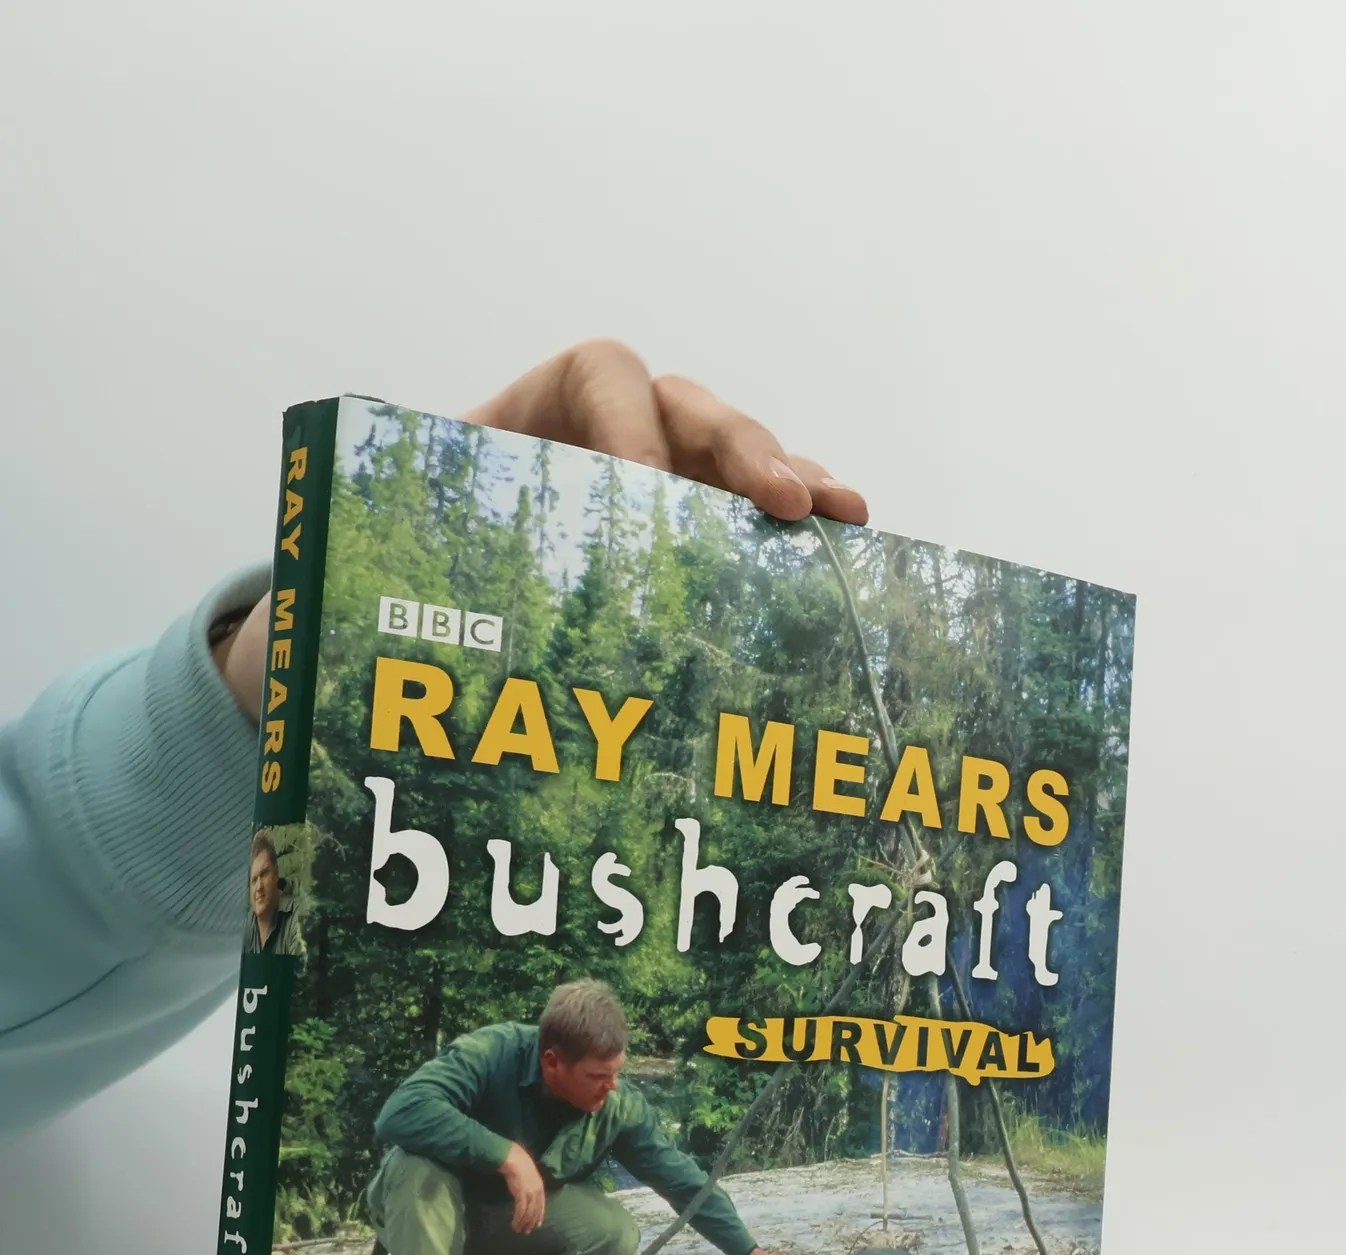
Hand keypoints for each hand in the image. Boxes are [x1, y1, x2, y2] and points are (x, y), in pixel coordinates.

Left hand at [216, 339, 868, 716]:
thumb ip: (373, 560)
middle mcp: (604, 442)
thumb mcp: (369, 563)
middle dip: (741, 449)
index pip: (600, 372)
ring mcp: (659, 491)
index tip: (650, 496)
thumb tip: (341, 624)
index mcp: (527, 419)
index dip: (632, 423)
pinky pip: (755, 519)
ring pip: (736, 461)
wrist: (404, 636)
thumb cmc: (385, 595)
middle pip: (689, 408)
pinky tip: (849, 548)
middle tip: (783, 504)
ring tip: (843, 516)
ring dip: (793, 480)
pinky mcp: (692, 543)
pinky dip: (801, 529)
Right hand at [500, 1142, 547, 1233]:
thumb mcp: (529, 1177)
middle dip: (531, 1222)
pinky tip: (515, 1224)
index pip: (542, 1205)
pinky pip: (521, 1210)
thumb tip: (527, 1195)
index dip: (539, 1216)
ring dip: (523, 1223)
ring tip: (519, 1230)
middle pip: (536, 1211)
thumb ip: (530, 1186)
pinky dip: (518, 1218)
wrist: (514, 1159)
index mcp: (540, 1187)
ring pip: (528, 1213)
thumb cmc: (520, 1165)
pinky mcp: (521, 1194)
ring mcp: (530, 1193)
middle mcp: (537, 1191)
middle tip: (527, 1231)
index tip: (537, 1225)